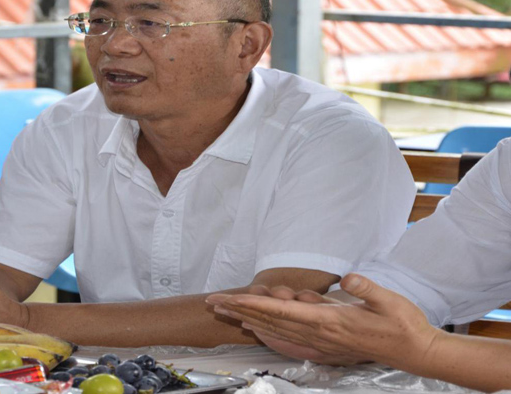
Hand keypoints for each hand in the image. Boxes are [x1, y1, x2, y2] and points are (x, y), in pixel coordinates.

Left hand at [207, 274, 439, 369]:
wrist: (414, 350)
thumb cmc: (401, 322)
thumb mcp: (389, 300)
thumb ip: (366, 289)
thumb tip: (348, 278)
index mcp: (331, 320)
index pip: (284, 311)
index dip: (256, 304)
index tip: (232, 299)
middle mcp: (320, 333)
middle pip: (272, 321)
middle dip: (241, 310)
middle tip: (215, 303)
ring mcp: (322, 342)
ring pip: (277, 330)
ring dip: (250, 320)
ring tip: (227, 312)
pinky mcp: (326, 346)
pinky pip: (291, 340)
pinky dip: (270, 335)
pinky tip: (258, 332)